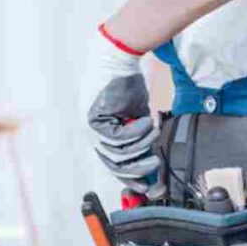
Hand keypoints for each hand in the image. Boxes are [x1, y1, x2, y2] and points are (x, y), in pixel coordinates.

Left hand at [82, 25, 161, 194]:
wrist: (116, 59)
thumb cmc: (127, 86)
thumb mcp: (138, 118)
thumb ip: (142, 140)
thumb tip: (154, 162)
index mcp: (101, 136)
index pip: (115, 166)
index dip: (133, 178)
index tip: (151, 187)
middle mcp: (92, 135)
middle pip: (114, 165)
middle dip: (138, 169)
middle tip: (156, 164)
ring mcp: (90, 128)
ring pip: (117, 153)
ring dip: (140, 146)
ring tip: (154, 133)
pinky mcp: (92, 118)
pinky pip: (117, 137)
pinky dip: (136, 132)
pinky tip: (147, 122)